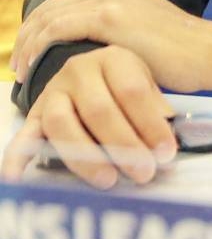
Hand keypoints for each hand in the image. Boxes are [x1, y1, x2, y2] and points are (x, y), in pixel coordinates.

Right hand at [1, 46, 176, 188]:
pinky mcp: (34, 112)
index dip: (151, 124)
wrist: (89, 69)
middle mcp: (80, 69)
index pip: (134, 91)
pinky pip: (23, 135)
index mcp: (114, 58)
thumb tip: (167, 143)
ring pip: (62, 123)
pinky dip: (18, 156)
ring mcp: (53, 90)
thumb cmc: (124, 82)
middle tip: (143, 172)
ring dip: (85, 156)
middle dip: (123, 145)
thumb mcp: (145, 83)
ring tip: (109, 181)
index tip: (166, 153)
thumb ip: (155, 108)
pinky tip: (18, 177)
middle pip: (99, 110)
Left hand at [11, 0, 211, 94]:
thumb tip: (95, 55)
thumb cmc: (183, 55)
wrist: (207, 52)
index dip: (44, 21)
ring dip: (29, 39)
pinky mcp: (109, 16)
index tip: (33, 47)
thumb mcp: (145, 35)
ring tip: (21, 67)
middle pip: (55, 2)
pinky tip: (32, 64)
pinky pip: (57, 26)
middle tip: (20, 59)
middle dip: (30, 30)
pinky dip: (38, 43)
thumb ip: (119, 33)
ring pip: (50, 13)